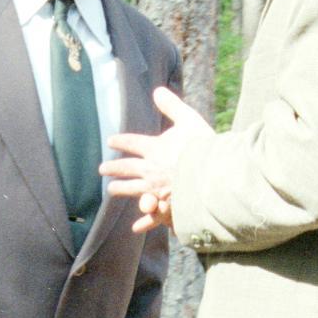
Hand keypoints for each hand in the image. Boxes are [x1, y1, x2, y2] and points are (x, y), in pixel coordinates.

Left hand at [101, 87, 213, 232]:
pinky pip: (151, 215)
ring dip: (121, 189)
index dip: (121, 141)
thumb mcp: (188, 119)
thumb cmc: (203, 147)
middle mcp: (150, 170)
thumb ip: (172, 106)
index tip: (111, 141)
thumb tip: (157, 90)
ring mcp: (156, 190)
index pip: (132, 143)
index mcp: (154, 148)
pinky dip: (144, 222)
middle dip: (114, 167)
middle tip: (103, 169)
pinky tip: (135, 228)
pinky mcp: (166, 206)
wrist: (215, 175)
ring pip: (133, 190)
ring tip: (111, 190)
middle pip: (127, 168)